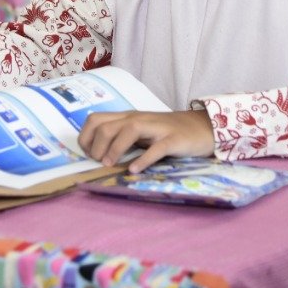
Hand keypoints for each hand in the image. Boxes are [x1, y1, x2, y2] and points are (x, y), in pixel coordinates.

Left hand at [78, 109, 215, 172]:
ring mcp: (156, 128)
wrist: (202, 127)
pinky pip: (156, 148)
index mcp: (128, 118)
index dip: (85, 137)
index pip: (95, 119)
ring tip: (110, 165)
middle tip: (99, 164)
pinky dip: (143, 160)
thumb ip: (122, 137)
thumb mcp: (141, 131)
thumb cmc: (167, 132)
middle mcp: (138, 119)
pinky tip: (134, 170)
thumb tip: (96, 153)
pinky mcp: (173, 140)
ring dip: (115, 149)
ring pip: (129, 130)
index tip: (87, 155)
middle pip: (107, 125)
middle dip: (96, 146)